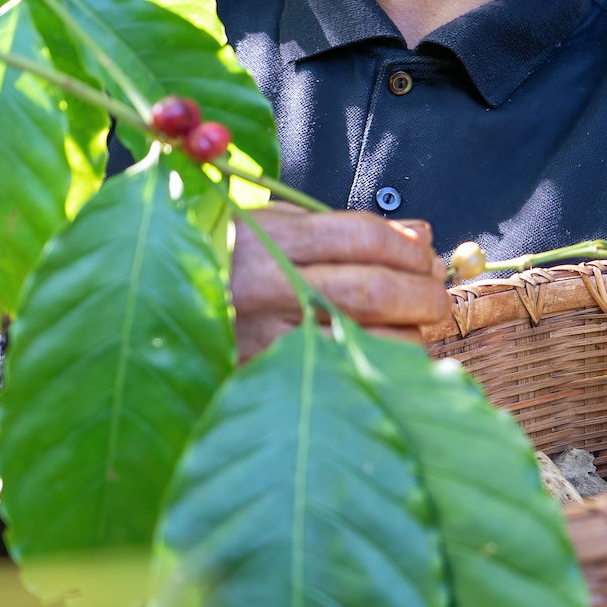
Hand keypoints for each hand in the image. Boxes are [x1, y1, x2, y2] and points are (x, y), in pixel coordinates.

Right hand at [230, 204, 448, 362]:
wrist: (170, 304)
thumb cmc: (238, 261)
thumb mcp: (280, 225)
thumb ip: (349, 229)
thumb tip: (420, 237)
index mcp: (265, 238)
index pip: (359, 236)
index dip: (404, 245)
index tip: (423, 251)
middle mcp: (262, 288)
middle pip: (371, 290)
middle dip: (421, 292)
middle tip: (436, 293)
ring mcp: (266, 340)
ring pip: (368, 340)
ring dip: (410, 332)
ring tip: (416, 322)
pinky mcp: (270, 380)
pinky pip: (348, 375)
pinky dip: (383, 364)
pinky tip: (389, 352)